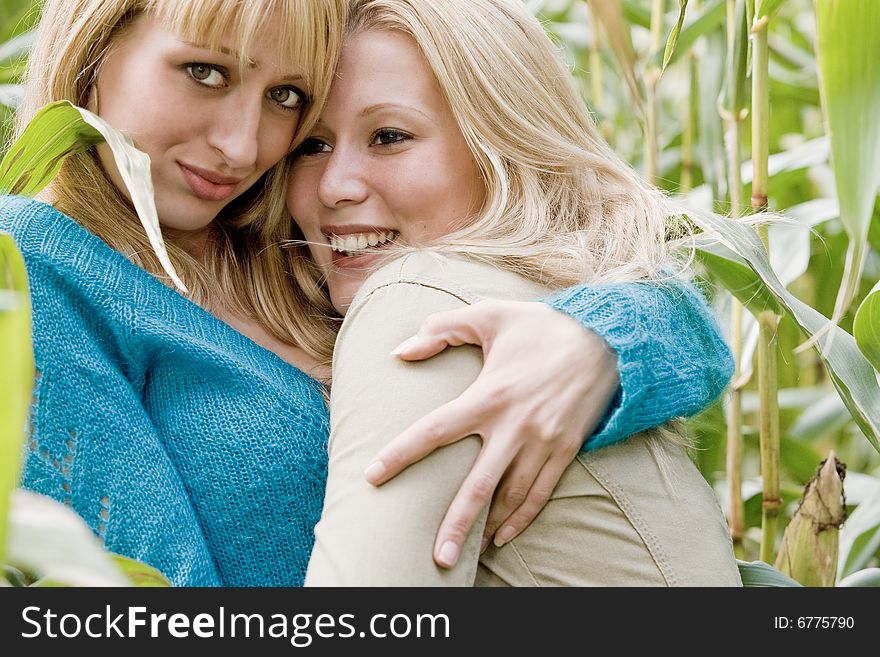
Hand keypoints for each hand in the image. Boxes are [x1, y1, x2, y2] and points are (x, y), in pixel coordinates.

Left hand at [362, 299, 619, 567]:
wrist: (609, 336)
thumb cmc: (542, 325)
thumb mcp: (490, 314)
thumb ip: (441, 329)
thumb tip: (400, 351)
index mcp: (490, 395)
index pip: (434, 431)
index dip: (401, 454)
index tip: (373, 476)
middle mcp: (516, 426)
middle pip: (478, 485)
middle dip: (455, 524)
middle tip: (436, 558)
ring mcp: (544, 441)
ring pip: (511, 496)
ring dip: (487, 526)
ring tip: (461, 552)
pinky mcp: (566, 448)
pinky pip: (542, 492)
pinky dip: (522, 518)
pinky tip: (502, 535)